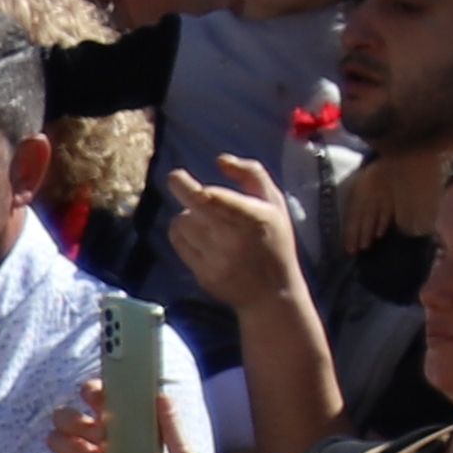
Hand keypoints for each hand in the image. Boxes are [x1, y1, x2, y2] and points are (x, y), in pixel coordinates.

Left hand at [167, 155, 305, 317]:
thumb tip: (220, 160)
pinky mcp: (202, 274)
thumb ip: (251, 174)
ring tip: (203, 218)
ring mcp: (215, 259)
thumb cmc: (274, 240)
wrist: (273, 293)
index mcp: (252, 217)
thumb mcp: (274, 202)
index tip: (178, 175)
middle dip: (181, 190)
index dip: (187, 185)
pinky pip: (178, 243)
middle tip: (179, 181)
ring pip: (180, 224)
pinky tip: (198, 234)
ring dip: (187, 215)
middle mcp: (231, 239)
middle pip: (190, 209)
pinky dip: (183, 234)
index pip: (210, 199)